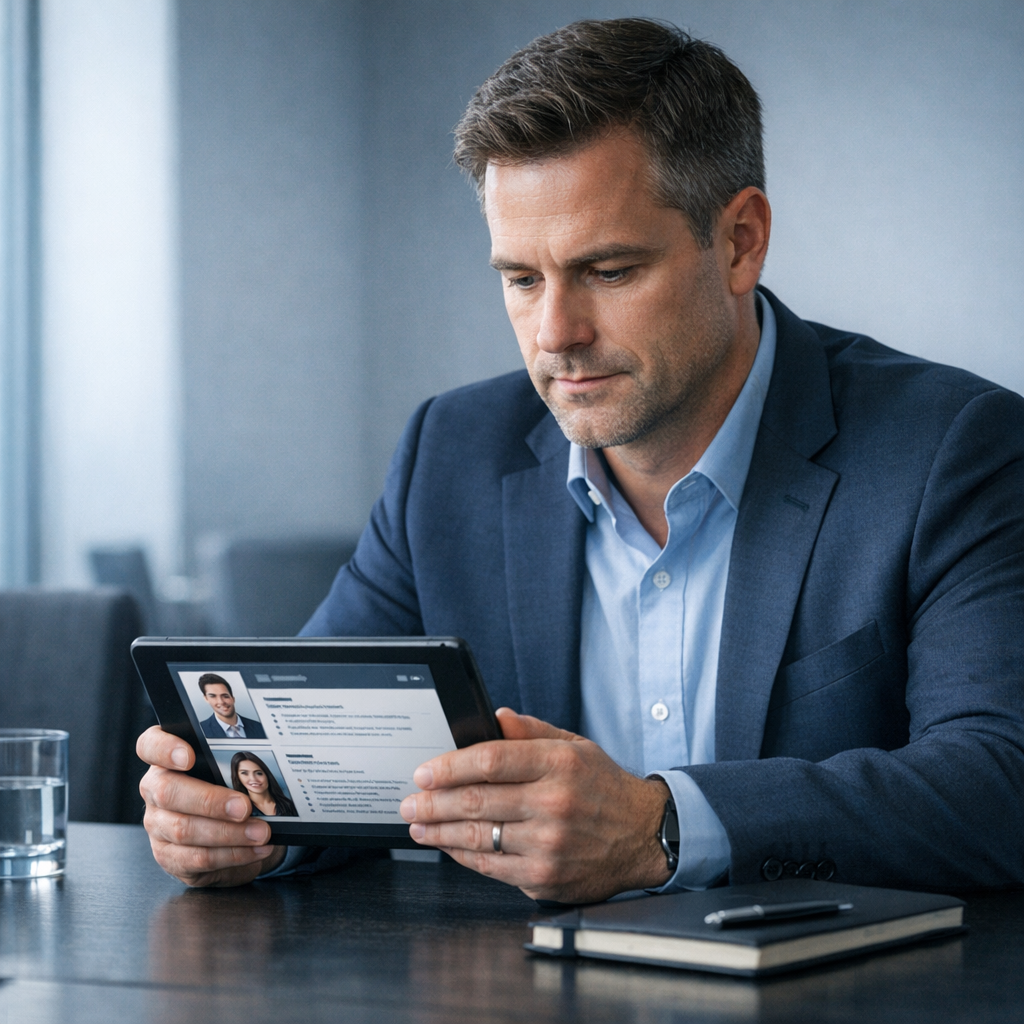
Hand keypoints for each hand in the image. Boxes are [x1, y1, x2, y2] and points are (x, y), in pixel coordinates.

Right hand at [137, 726, 286, 885]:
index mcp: (166, 760)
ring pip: (184, 829)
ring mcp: (158, 824)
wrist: (228, 833)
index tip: (189, 756)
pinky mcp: (168, 855)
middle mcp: (155, 790)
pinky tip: (254, 850)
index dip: (164, 748)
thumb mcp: (229, 771)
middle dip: (210, 800)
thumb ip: (233, 764)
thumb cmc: (228, 790)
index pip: (150, 745)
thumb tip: (259, 769)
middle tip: (244, 807)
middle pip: (168, 791)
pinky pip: (196, 857)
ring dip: (228, 833)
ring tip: (260, 833)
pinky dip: (231, 854)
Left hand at [399, 708, 671, 902]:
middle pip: (476, 801)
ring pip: (477, 836)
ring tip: (418, 824)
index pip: (490, 761)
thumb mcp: (576, 746)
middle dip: (432, 802)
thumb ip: (532, 732)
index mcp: (559, 763)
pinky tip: (447, 844)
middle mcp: (553, 803)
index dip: (449, 767)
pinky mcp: (544, 877)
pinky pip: (490, 866)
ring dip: (438, 830)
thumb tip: (496, 718)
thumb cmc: (605, 789)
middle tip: (409, 800)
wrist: (643, 836)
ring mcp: (548, 844)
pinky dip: (462, 855)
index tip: (424, 771)